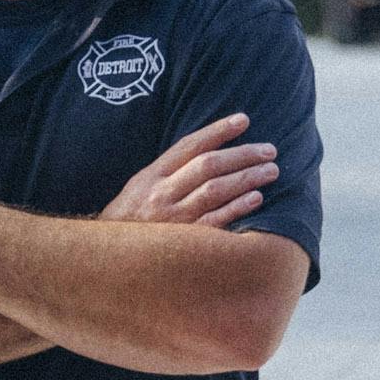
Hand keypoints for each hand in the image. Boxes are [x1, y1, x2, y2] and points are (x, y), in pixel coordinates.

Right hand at [100, 112, 283, 230]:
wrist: (108, 259)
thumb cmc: (130, 219)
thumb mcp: (140, 187)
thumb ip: (169, 170)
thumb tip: (208, 149)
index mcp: (151, 176)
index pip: (190, 145)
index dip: (218, 131)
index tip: (244, 120)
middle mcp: (161, 194)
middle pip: (208, 166)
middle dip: (243, 155)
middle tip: (269, 150)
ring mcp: (173, 219)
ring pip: (215, 191)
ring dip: (247, 178)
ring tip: (271, 171)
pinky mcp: (183, 243)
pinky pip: (215, 222)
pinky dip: (237, 208)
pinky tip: (256, 198)